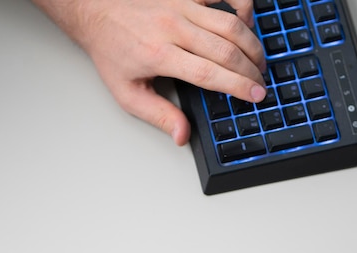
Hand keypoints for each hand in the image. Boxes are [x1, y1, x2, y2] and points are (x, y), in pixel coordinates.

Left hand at [33, 0, 265, 144]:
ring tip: (258, 61)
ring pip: (230, 21)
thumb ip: (158, 115)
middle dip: (250, 69)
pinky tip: (245, 25)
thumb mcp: (128, 93)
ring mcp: (181, 6)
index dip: (237, 86)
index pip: (208, 73)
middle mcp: (173, 27)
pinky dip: (240, 8)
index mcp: (159, 55)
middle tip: (261, 83)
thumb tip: (182, 135)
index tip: (255, 95)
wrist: (95, 11)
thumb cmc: (112, 51)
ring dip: (251, 43)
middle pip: (225, 49)